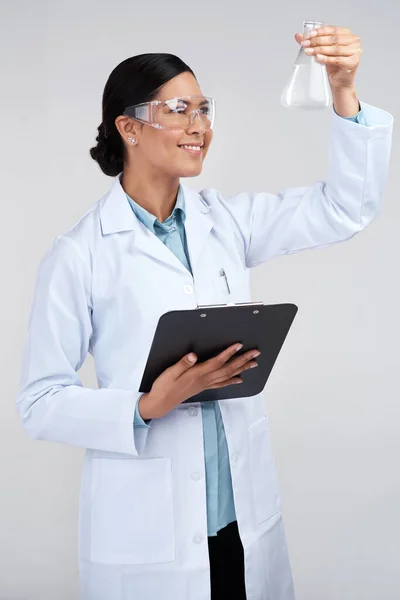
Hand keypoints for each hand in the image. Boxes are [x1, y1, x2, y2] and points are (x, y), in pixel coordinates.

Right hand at [138, 343, 259, 419]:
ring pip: (228, 376)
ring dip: (242, 369)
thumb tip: (193, 355)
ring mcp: (205, 384)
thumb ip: (182, 364)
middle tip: (255, 353)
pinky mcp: (203, 387)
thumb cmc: (164, 387)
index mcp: (197, 373)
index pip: (217, 362)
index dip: (229, 353)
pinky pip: (222, 383)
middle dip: (243, 360)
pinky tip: (239, 379)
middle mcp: (205, 379)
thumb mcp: (170, 373)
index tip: (239, 345)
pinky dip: (232, 380)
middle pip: (228, 369)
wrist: (161, 403)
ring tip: (253, 364)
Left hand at [295, 25, 361, 89]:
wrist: (340, 82)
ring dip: (320, 49)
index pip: (333, 30)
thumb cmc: (333, 66)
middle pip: (333, 39)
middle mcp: (354, 41)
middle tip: (306, 44)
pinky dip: (326, 58)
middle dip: (317, 41)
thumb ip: (312, 42)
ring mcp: (355, 51)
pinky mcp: (353, 63)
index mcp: (348, 34)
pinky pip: (337, 59)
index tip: (309, 35)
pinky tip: (318, 58)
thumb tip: (298, 36)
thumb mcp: (322, 51)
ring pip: (335, 49)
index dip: (320, 31)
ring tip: (309, 51)